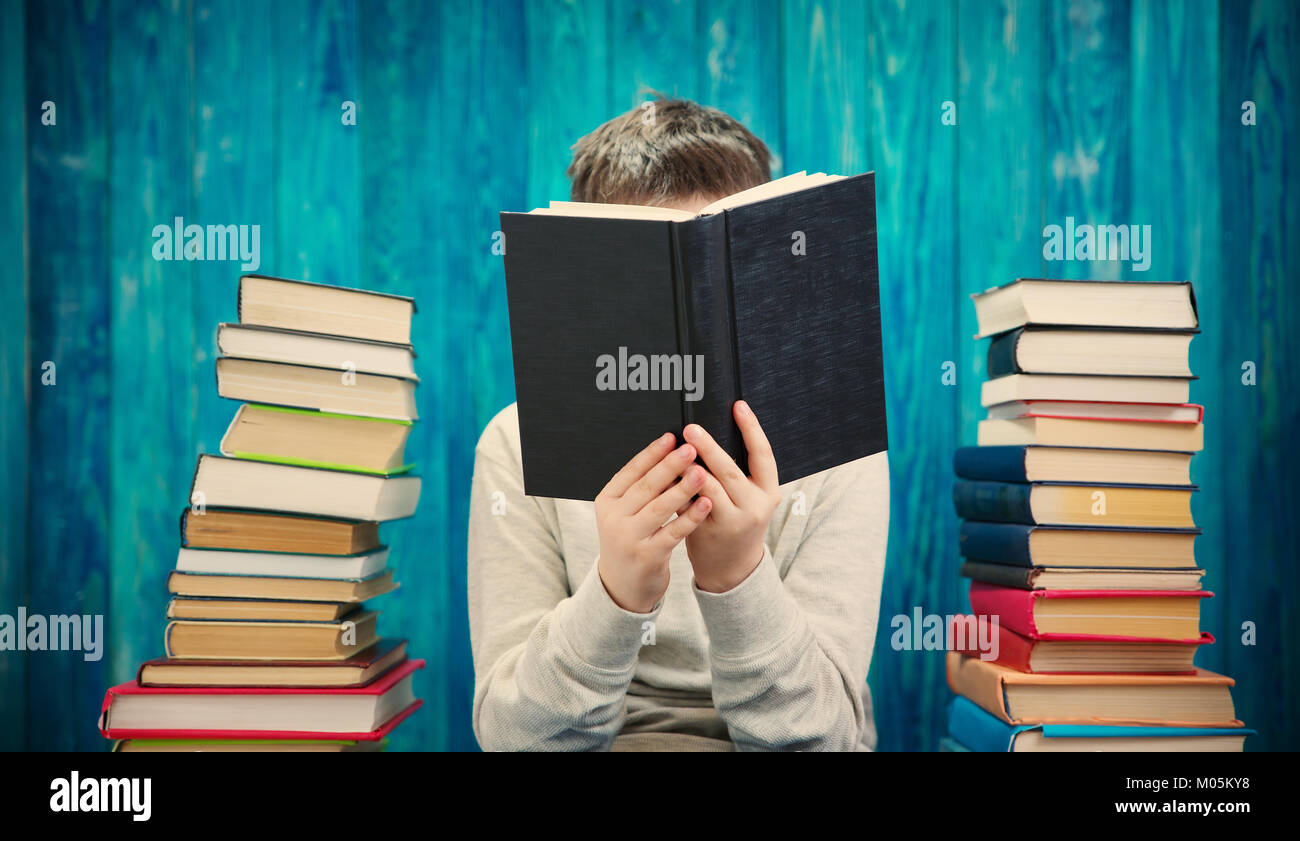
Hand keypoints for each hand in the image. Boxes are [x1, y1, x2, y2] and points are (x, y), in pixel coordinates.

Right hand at [594, 433, 713, 612]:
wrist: (622, 585)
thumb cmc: (631, 539)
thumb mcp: (625, 512)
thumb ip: (641, 487)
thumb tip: (670, 450)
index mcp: (607, 501)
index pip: (630, 471)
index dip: (652, 453)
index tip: (672, 437)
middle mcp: (614, 518)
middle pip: (646, 487)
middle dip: (670, 466)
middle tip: (691, 448)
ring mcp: (629, 539)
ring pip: (660, 508)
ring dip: (682, 488)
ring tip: (702, 472)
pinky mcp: (647, 556)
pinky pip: (673, 532)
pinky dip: (690, 517)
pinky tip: (706, 503)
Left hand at [682, 401, 780, 592]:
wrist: (733, 567)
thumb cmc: (738, 519)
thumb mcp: (749, 496)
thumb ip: (738, 470)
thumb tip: (711, 430)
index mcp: (769, 490)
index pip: (763, 454)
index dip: (752, 428)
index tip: (738, 405)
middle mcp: (755, 506)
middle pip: (730, 471)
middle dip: (709, 447)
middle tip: (691, 427)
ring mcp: (733, 521)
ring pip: (709, 489)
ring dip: (690, 468)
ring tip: (676, 449)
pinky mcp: (709, 533)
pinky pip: (690, 506)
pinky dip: (679, 490)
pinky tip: (665, 476)